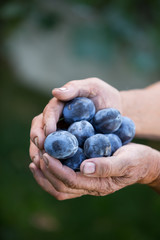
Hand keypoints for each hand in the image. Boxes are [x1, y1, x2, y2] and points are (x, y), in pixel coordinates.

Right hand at [29, 78, 121, 166]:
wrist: (116, 110)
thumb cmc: (104, 95)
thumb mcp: (92, 87)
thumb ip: (75, 88)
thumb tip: (55, 92)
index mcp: (61, 104)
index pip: (49, 112)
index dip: (46, 123)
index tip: (48, 135)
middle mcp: (58, 118)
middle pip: (40, 127)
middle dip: (37, 138)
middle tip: (39, 150)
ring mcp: (62, 131)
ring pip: (45, 140)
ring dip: (39, 151)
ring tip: (40, 162)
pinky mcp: (69, 143)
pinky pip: (57, 151)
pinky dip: (51, 158)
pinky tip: (50, 168)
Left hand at [29, 143, 159, 199]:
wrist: (142, 163)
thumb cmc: (136, 161)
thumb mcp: (126, 161)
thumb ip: (107, 166)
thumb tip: (85, 167)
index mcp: (99, 185)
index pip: (70, 181)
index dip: (56, 169)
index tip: (46, 154)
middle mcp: (90, 187)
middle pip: (60, 187)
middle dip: (46, 172)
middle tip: (37, 154)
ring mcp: (86, 183)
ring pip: (59, 187)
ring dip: (45, 175)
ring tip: (35, 160)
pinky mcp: (85, 175)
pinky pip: (64, 180)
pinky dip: (51, 172)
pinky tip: (45, 160)